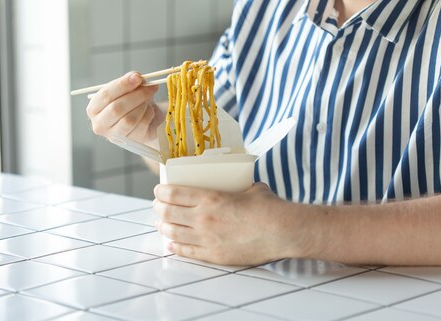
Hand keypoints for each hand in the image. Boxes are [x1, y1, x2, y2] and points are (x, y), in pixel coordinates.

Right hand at [86, 72, 164, 146]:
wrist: (146, 119)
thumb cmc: (133, 102)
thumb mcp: (128, 89)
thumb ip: (130, 82)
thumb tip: (136, 77)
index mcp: (94, 108)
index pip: (106, 95)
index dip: (122, 84)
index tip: (138, 77)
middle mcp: (99, 124)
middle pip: (116, 109)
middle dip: (136, 95)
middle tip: (150, 86)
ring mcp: (114, 136)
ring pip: (129, 120)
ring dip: (142, 106)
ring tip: (148, 99)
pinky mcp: (130, 142)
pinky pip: (141, 126)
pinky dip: (148, 114)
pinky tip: (149, 111)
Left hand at [153, 182, 298, 264]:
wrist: (282, 232)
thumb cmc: (269, 207)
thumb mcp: (249, 188)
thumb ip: (235, 187)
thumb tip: (234, 185)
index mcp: (210, 198)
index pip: (173, 193)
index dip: (161, 191)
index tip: (159, 189)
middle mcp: (204, 218)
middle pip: (168, 213)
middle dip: (158, 208)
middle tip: (157, 205)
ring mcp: (207, 239)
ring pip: (173, 233)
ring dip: (163, 227)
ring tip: (161, 223)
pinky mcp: (213, 255)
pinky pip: (186, 252)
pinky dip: (175, 247)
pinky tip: (171, 244)